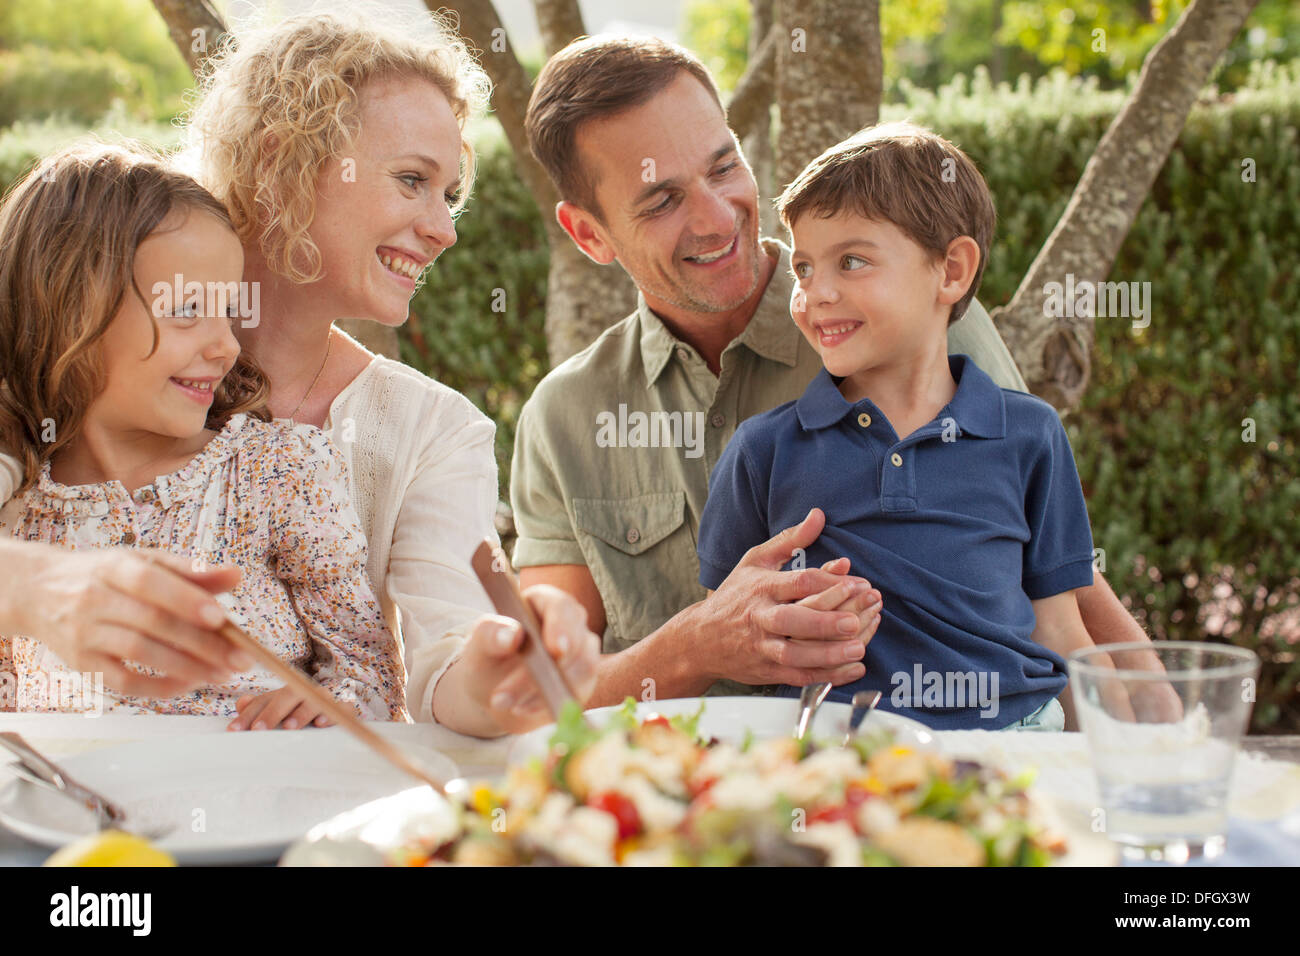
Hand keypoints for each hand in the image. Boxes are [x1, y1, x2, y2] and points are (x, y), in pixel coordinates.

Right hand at [16, 545, 248, 697]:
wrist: (38, 592)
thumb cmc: (103, 576)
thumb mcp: (142, 561)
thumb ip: (190, 570)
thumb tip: (235, 575)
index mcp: (114, 567)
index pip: (150, 581)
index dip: (186, 599)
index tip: (222, 617)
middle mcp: (96, 599)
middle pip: (153, 622)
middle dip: (203, 643)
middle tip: (240, 658)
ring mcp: (86, 634)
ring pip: (140, 653)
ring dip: (187, 667)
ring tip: (223, 674)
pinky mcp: (82, 664)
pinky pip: (123, 682)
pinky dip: (158, 687)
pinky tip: (188, 684)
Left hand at [228, 687, 332, 730]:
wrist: (332, 713)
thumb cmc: (297, 716)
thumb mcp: (275, 713)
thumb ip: (257, 709)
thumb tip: (241, 702)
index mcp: (282, 695)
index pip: (263, 701)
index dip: (248, 714)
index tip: (234, 730)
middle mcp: (303, 693)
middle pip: (288, 696)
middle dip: (272, 712)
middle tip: (258, 729)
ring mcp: (324, 699)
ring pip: (314, 699)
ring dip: (301, 713)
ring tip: (289, 727)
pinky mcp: (343, 709)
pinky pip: (341, 708)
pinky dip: (331, 714)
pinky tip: (321, 723)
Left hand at [456, 584, 599, 734]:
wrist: (494, 693)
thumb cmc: (487, 659)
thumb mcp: (478, 647)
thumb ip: (490, 634)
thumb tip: (512, 634)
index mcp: (543, 603)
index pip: (561, 607)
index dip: (561, 625)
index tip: (555, 649)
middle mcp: (569, 625)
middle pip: (579, 640)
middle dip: (552, 668)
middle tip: (527, 687)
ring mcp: (581, 653)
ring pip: (582, 670)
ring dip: (542, 690)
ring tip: (504, 701)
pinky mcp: (583, 682)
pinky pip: (577, 693)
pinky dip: (548, 703)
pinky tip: (521, 707)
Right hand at [693, 509, 879, 686]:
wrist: (699, 639)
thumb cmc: (735, 596)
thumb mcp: (756, 560)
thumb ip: (790, 539)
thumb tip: (819, 515)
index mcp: (762, 587)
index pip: (797, 583)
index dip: (829, 583)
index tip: (859, 583)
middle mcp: (761, 617)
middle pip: (792, 620)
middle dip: (824, 622)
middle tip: (855, 621)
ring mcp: (762, 647)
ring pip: (795, 653)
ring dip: (827, 653)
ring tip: (858, 648)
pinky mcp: (767, 670)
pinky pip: (798, 676)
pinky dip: (826, 676)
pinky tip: (852, 669)